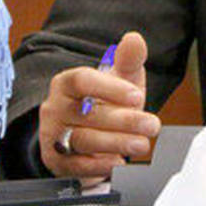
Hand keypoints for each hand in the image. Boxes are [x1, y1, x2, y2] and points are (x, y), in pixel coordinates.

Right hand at [38, 31, 161, 177]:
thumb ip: (128, 60)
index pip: (82, 81)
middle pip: (87, 114)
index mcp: (67, 83)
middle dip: (124, 120)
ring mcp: (54, 136)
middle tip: (152, 125)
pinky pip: (76, 165)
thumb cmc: (106, 103)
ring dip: (116, 143)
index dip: (110, 88)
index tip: (137, 96)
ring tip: (141, 144)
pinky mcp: (57, 162)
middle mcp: (55, 108)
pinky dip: (99, 165)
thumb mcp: (121, 79)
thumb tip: (135, 39)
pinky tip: (119, 162)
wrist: (93, 135)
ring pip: (82, 140)